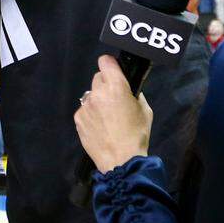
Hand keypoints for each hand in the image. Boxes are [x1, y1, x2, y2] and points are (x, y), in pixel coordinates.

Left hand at [74, 55, 151, 172]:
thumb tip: (128, 88)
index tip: (115, 72)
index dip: (111, 65)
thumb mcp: (145, 110)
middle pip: (98, 77)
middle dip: (106, 84)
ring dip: (98, 99)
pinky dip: (91, 114)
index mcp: (116, 87)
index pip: (105, 61)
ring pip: (91, 94)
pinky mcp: (78, 119)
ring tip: (106, 116)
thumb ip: (135, 94)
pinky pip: (85, 109)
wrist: (121, 161)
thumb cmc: (137, 135)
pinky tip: (99, 126)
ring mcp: (85, 106)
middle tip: (114, 99)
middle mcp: (97, 93)